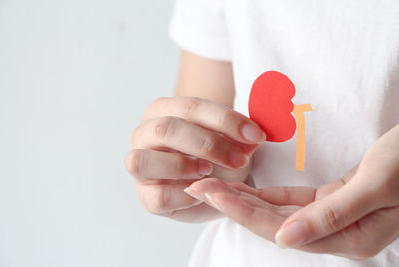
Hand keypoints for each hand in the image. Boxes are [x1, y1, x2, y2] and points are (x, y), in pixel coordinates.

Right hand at [125, 97, 264, 221]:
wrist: (207, 182)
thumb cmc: (214, 154)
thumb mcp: (230, 140)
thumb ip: (239, 136)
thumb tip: (253, 135)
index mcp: (162, 110)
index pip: (190, 107)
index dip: (225, 120)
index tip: (255, 134)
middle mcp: (144, 134)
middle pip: (165, 129)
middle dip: (208, 144)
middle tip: (239, 159)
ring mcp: (139, 165)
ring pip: (143, 161)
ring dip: (183, 166)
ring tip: (209, 172)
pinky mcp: (146, 196)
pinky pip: (158, 196)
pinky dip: (184, 196)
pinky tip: (201, 192)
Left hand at [185, 125, 398, 257]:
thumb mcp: (377, 184)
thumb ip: (333, 215)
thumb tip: (284, 239)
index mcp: (347, 236)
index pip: (280, 229)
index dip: (241, 212)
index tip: (210, 194)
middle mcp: (335, 232)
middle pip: (272, 222)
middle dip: (233, 204)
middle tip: (199, 187)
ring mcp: (332, 216)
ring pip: (278, 211)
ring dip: (245, 198)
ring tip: (213, 185)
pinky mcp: (332, 198)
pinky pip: (292, 200)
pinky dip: (267, 193)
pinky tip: (245, 186)